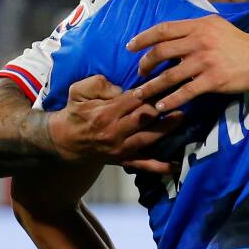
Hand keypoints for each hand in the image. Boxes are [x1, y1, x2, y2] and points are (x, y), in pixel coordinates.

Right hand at [46, 75, 181, 172]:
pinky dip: (161, 166)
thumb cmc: (76, 112)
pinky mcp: (124, 160)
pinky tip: (177, 165)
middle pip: (144, 117)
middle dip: (163, 107)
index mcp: (105, 114)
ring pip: (148, 138)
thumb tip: (120, 88)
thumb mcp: (78, 92)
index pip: (134, 99)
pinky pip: (144, 165)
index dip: (151, 90)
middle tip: (181, 95)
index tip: (167, 81)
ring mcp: (121, 148)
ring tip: (182, 117)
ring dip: (167, 128)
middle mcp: (115, 132)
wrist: (66, 140)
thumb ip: (98, 84)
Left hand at [127, 16, 248, 113]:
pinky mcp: (213, 80)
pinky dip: (171, 100)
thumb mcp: (217, 27)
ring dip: (151, 86)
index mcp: (199, 26)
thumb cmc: (239, 43)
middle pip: (161, 51)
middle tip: (139, 73)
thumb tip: (170, 37)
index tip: (130, 47)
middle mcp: (200, 41)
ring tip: (139, 95)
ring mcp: (206, 61)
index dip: (143, 38)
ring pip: (169, 75)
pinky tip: (161, 106)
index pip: (164, 29)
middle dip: (145, 63)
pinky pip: (186, 92)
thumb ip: (195, 30)